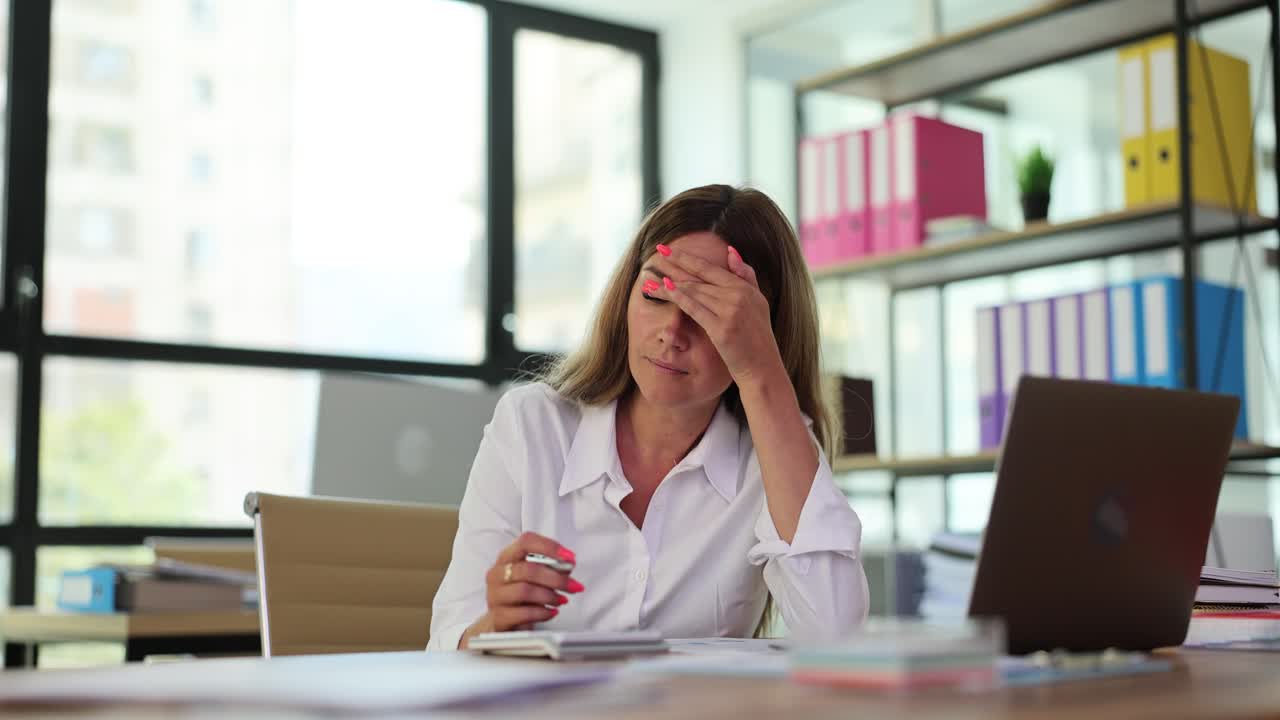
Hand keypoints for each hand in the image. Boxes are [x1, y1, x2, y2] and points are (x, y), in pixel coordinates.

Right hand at [458, 532, 583, 648]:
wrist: (503, 622)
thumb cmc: (521, 595)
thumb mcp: (534, 577)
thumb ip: (550, 567)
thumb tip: (567, 565)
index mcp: (507, 557)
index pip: (525, 542)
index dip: (549, 547)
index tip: (570, 558)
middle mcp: (497, 574)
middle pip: (528, 570)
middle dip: (556, 578)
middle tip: (573, 586)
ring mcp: (495, 596)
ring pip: (525, 591)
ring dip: (549, 596)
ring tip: (562, 600)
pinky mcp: (498, 617)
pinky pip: (523, 614)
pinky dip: (542, 613)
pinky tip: (552, 612)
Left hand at [647, 244, 783, 386]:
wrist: (763, 367)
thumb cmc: (758, 338)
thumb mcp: (758, 301)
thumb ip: (746, 275)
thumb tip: (729, 250)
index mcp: (744, 288)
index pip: (709, 268)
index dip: (685, 258)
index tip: (666, 249)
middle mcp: (738, 295)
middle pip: (698, 278)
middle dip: (673, 266)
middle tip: (655, 254)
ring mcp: (730, 311)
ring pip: (693, 291)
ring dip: (668, 284)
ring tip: (649, 278)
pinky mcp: (722, 328)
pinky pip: (695, 308)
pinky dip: (679, 297)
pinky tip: (664, 289)